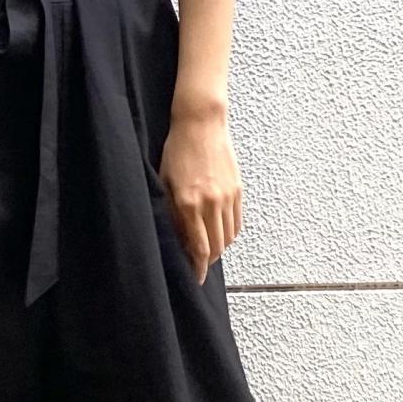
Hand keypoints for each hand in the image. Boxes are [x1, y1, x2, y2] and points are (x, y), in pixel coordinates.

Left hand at [158, 113, 242, 282]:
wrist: (201, 123)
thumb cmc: (177, 149)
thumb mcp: (165, 182)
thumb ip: (171, 212)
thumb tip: (178, 237)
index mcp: (189, 203)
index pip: (198, 247)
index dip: (198, 267)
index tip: (196, 278)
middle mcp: (211, 203)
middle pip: (216, 247)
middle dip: (208, 261)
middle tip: (199, 265)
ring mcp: (227, 196)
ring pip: (228, 237)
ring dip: (219, 248)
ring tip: (208, 248)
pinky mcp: (238, 190)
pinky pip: (237, 222)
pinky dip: (229, 232)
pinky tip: (219, 231)